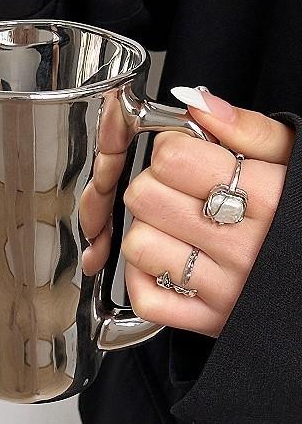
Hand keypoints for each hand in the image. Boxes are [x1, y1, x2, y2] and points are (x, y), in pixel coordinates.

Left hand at [119, 86, 293, 336]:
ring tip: (180, 226)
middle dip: (154, 184)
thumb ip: (248, 129)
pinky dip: (145, 278)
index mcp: (270, 199)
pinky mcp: (208, 321)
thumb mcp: (296, 162)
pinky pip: (144, 296)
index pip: (174, 157)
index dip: (171, 148)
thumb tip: (196, 102)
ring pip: (137, 243)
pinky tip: (172, 262)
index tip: (187, 155)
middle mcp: (244, 245)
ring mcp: (224, 288)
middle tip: (180, 190)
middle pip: (144, 196)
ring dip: (148, 230)